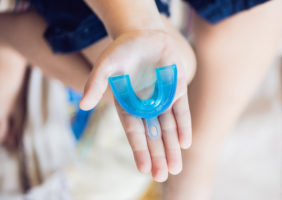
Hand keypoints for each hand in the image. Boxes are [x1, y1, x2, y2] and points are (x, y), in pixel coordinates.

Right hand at [80, 29, 193, 181]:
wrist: (144, 36)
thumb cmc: (122, 50)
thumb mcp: (106, 64)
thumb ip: (95, 83)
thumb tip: (83, 104)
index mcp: (127, 104)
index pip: (134, 132)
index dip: (139, 150)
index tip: (144, 169)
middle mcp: (145, 106)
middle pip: (153, 135)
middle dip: (158, 155)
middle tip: (162, 176)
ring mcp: (162, 99)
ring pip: (168, 127)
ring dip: (172, 147)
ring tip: (175, 168)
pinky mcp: (177, 90)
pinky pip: (181, 111)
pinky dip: (183, 126)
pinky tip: (185, 143)